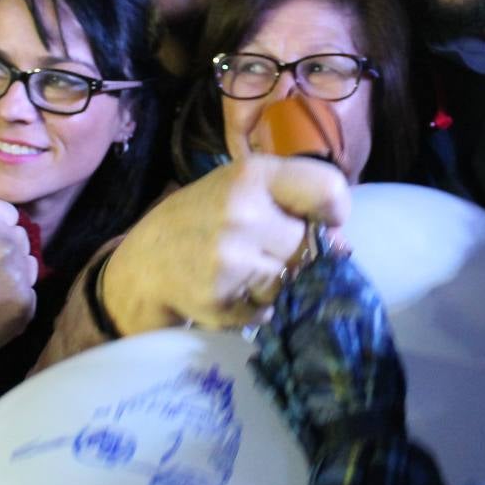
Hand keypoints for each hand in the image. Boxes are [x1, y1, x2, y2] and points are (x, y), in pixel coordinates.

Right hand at [101, 155, 348, 332]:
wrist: (143, 264)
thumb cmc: (200, 219)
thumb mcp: (240, 191)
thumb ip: (289, 204)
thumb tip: (341, 244)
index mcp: (252, 175)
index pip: (327, 188)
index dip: (333, 210)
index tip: (322, 221)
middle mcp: (242, 212)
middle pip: (308, 244)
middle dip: (293, 253)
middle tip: (260, 250)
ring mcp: (230, 258)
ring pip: (290, 280)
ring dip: (273, 283)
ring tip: (240, 270)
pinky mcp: (220, 298)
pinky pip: (266, 310)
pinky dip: (252, 307)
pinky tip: (227, 290)